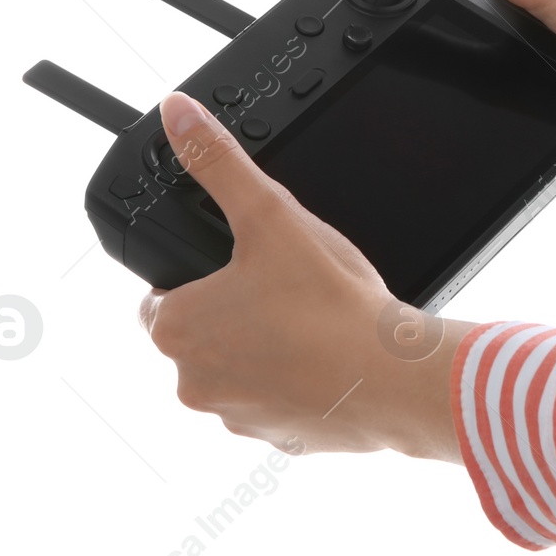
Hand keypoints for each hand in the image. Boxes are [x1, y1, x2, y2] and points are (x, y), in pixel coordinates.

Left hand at [137, 91, 467, 461]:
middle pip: (204, 334)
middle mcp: (193, 382)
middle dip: (238, 312)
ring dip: (267, 350)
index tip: (243, 267)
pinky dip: (300, 383)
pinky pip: (279, 403)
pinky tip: (333, 358)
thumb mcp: (270, 214)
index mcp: (176, 330)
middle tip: (287, 289)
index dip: (202, 275)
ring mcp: (236, 418)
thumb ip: (218, 163)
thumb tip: (177, 115)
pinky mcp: (280, 440)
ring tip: (314, 323)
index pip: (164, 296)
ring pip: (241, 371)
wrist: (391, 377)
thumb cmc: (329, 303)